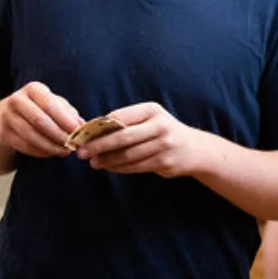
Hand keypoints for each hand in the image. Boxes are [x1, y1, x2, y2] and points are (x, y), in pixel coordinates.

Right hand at [0, 81, 82, 158]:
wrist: (7, 115)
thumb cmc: (39, 109)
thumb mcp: (54, 104)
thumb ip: (69, 114)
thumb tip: (83, 126)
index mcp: (33, 89)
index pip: (50, 105)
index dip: (65, 120)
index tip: (78, 132)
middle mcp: (16, 100)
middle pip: (40, 121)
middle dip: (58, 135)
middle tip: (72, 145)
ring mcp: (7, 117)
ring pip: (31, 136)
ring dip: (51, 146)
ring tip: (64, 151)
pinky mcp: (3, 134)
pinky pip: (24, 146)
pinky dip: (40, 152)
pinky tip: (51, 153)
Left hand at [74, 101, 202, 177]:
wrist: (195, 149)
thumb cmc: (163, 132)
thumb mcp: (150, 119)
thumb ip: (127, 122)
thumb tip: (93, 131)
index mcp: (152, 110)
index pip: (119, 117)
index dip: (99, 127)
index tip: (83, 135)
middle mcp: (160, 126)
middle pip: (122, 137)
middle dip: (98, 146)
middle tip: (82, 153)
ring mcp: (164, 145)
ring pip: (127, 155)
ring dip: (107, 160)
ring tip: (93, 163)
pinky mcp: (164, 162)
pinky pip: (135, 166)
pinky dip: (119, 168)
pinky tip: (109, 167)